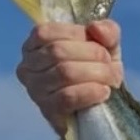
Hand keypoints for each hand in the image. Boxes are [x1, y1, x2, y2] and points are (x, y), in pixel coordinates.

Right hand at [15, 20, 123, 134]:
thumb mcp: (106, 45)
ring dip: (95, 74)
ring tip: (110, 80)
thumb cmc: (97, 69)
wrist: (100, 108)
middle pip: (58, 52)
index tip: (103, 48)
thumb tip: (96, 28)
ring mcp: (34, 90)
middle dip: (92, 56)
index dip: (82, 38)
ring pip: (63, 73)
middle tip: (110, 67)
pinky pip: (66, 98)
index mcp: (38, 40)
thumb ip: (107, 31)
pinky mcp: (47, 111)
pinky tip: (103, 92)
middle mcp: (28, 64)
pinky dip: (88, 93)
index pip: (52, 32)